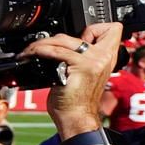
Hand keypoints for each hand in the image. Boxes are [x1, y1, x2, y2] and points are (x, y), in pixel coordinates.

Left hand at [23, 23, 123, 137]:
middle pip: (87, 27)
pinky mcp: (82, 66)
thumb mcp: (83, 73)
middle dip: (60, 35)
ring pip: (65, 39)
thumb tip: (63, 43)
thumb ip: (81, 56)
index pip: (113, 28)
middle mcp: (104, 57)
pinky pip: (56, 51)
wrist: (76, 117)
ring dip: (43, 42)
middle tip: (43, 45)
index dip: (95, 28)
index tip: (78, 38)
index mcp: (107, 57)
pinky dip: (40, 50)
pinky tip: (31, 55)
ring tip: (31, 50)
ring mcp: (94, 60)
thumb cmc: (76, 100)